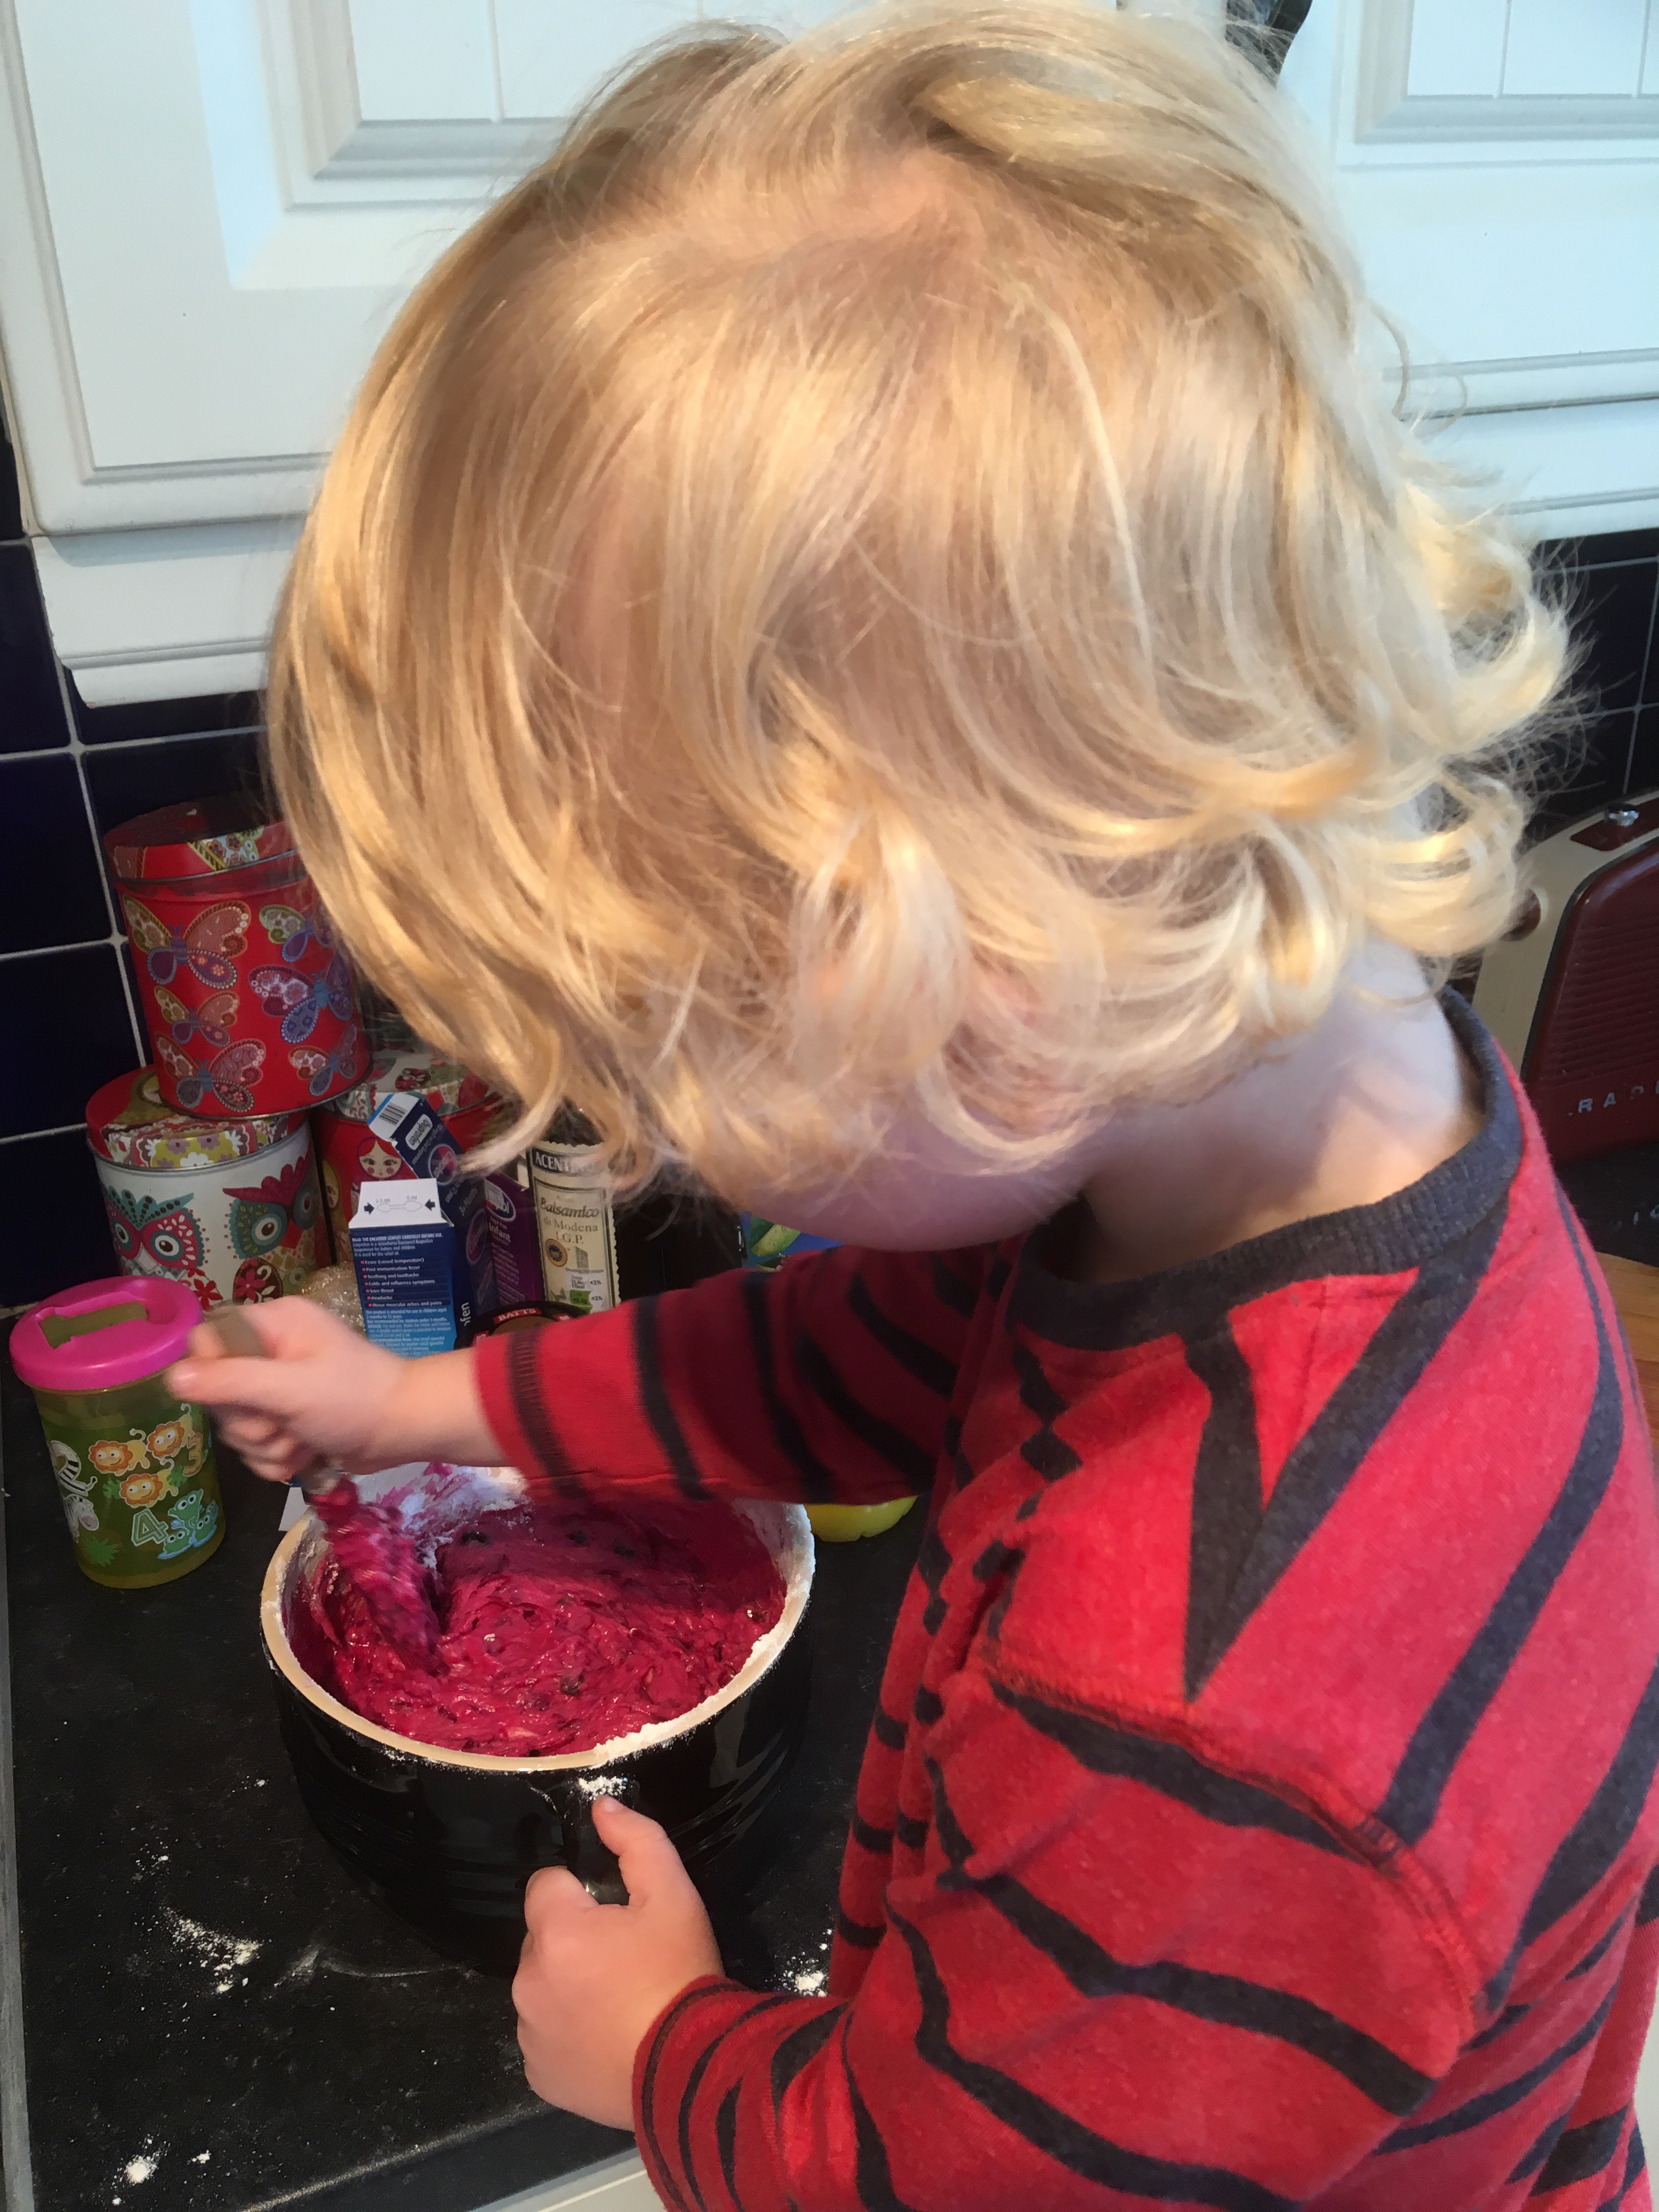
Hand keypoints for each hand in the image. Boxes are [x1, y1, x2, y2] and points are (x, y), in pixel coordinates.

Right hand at [165, 1298, 435, 1482]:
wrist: (406, 1430)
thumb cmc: (355, 1399)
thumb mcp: (290, 1388)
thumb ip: (232, 1381)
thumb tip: (173, 1376)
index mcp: (273, 1324)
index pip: (207, 1340)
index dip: (211, 1374)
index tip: (237, 1395)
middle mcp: (270, 1352)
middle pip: (218, 1392)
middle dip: (250, 1421)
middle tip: (285, 1421)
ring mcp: (278, 1390)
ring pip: (236, 1427)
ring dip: (268, 1445)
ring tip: (304, 1438)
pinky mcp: (287, 1421)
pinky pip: (256, 1448)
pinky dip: (279, 1459)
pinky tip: (307, 1454)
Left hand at [514, 1799, 723, 2127]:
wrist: (691, 2069)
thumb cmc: (680, 1973)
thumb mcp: (674, 1894)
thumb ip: (636, 1839)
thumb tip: (601, 1806)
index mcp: (556, 1932)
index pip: (546, 1885)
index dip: (582, 1893)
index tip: (617, 1915)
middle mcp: (528, 1981)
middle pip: (542, 1939)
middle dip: (574, 1941)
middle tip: (624, 1960)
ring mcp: (529, 2033)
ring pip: (541, 1988)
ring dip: (568, 1987)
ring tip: (619, 2003)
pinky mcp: (538, 2074)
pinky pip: (544, 2037)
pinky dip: (567, 2033)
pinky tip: (606, 2039)